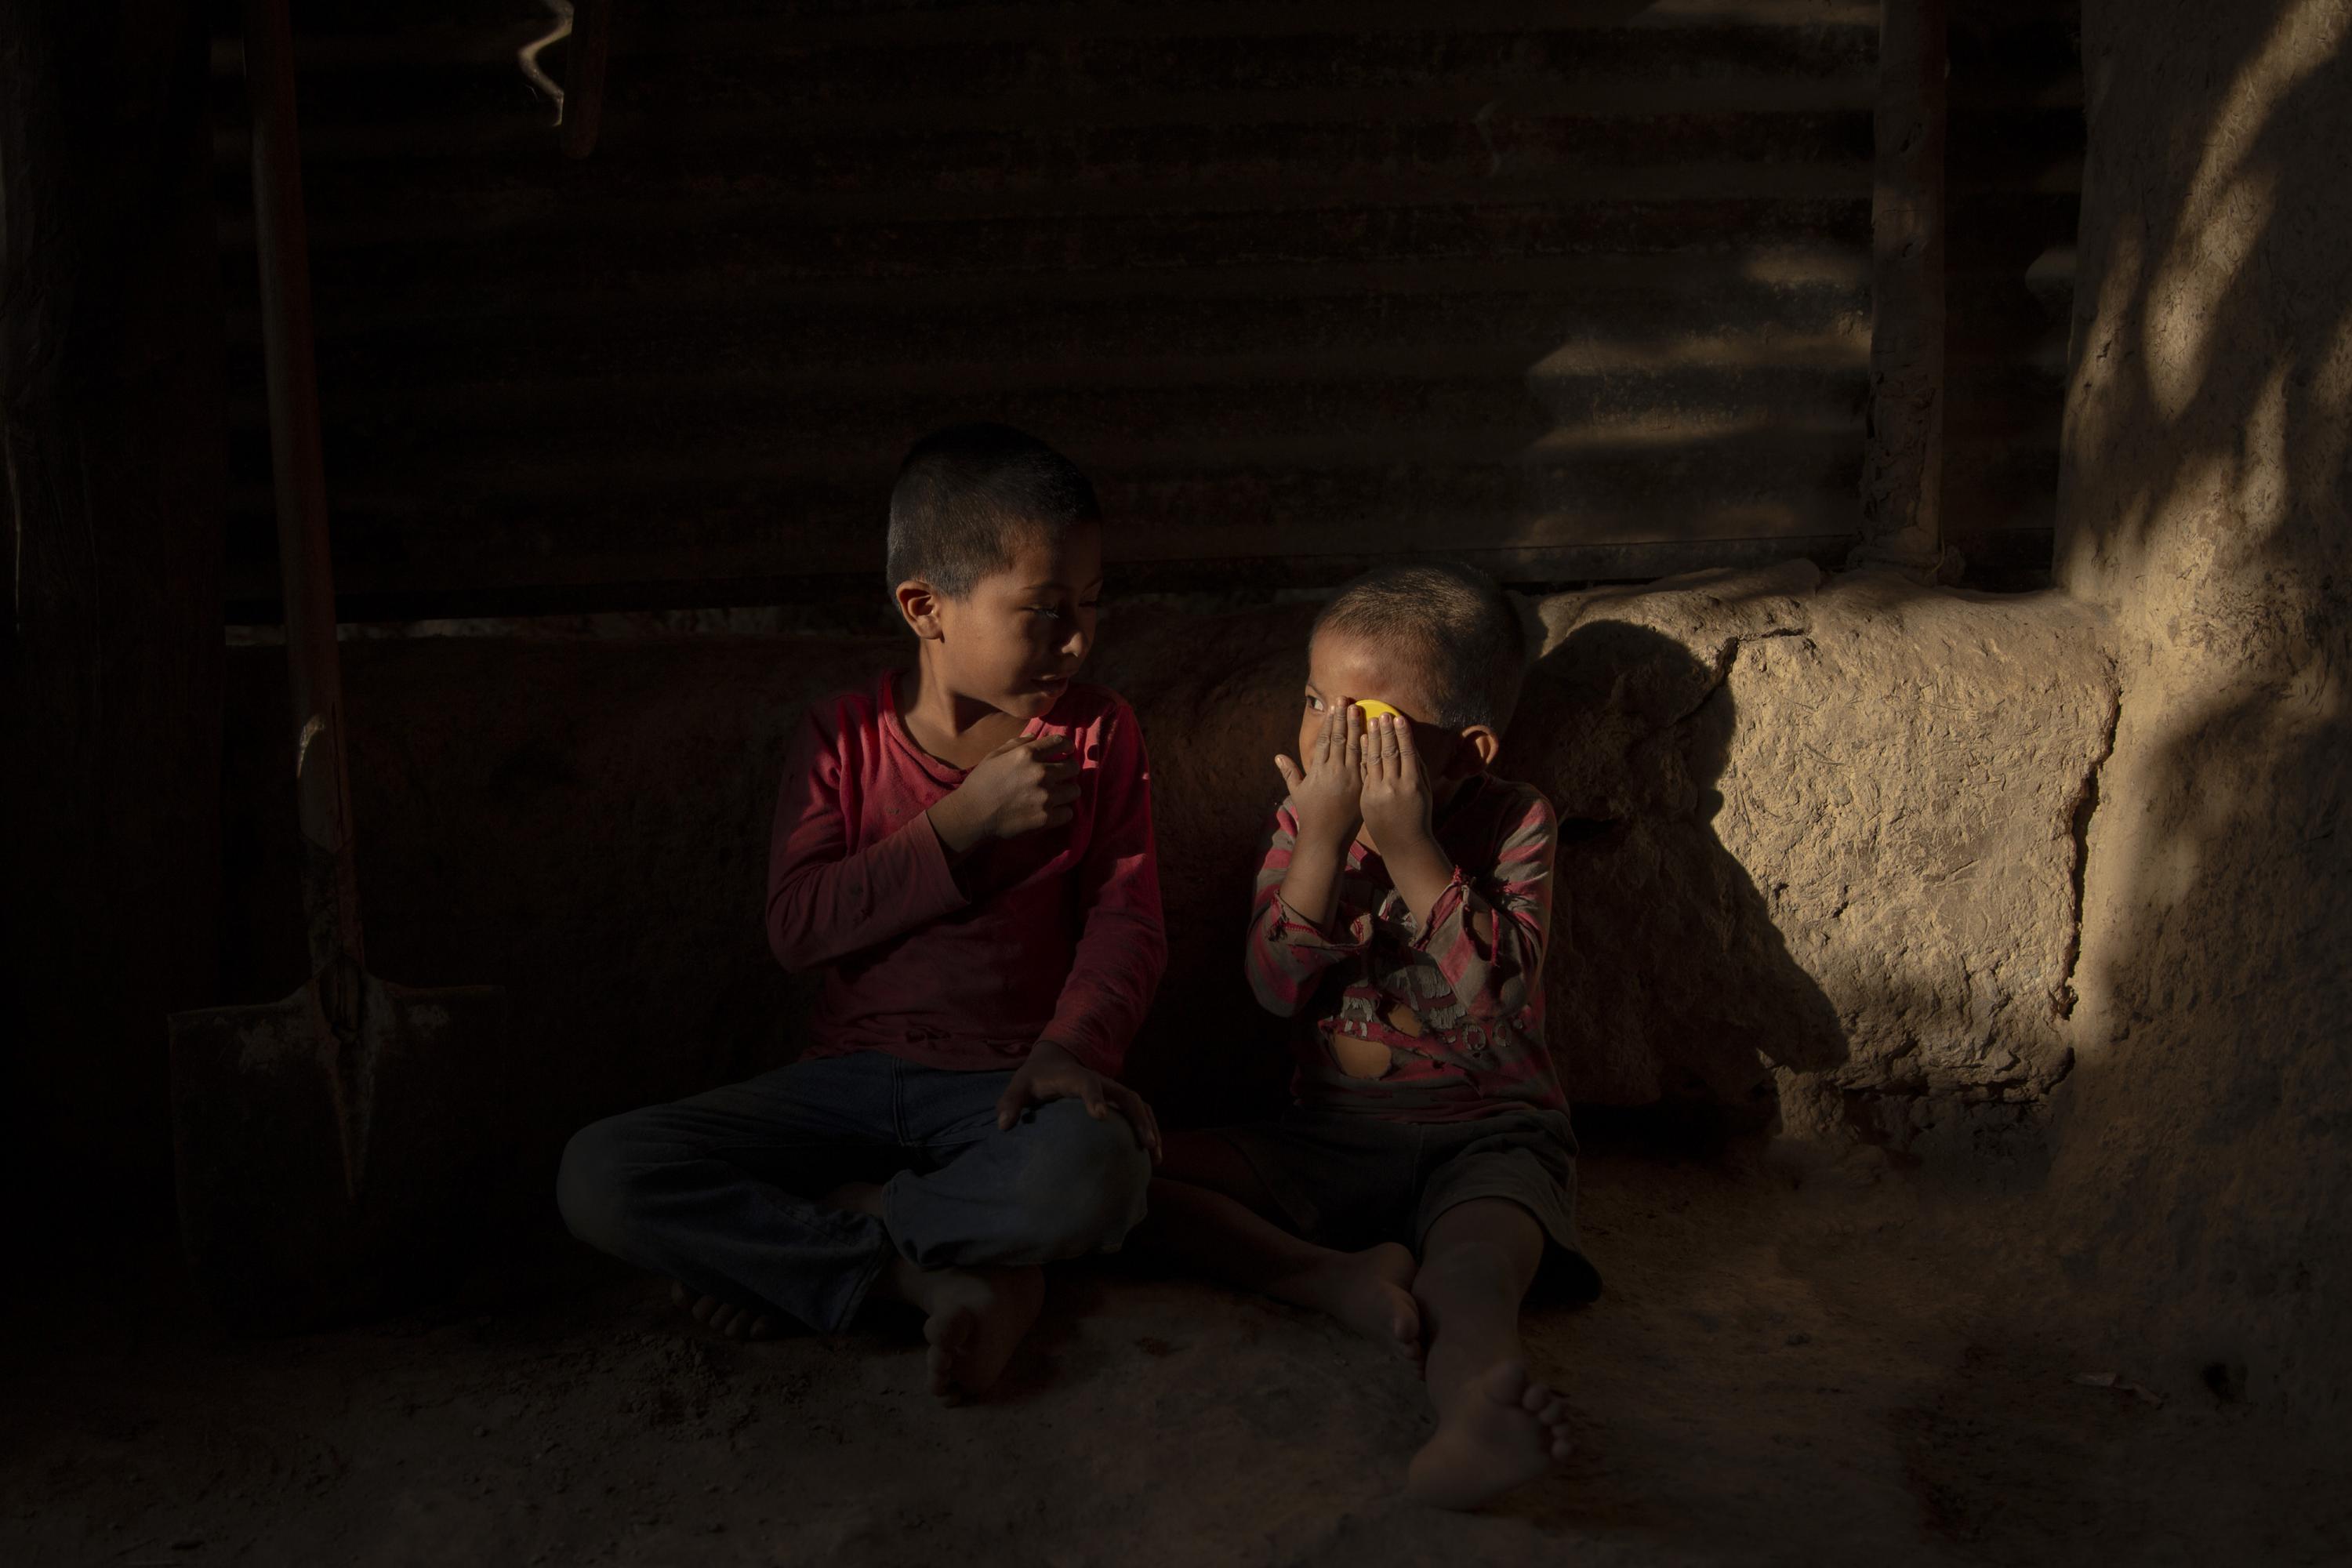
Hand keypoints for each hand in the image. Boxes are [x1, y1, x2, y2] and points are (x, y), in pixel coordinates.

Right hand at [929, 733, 1079, 854]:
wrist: (972, 815)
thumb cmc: (980, 783)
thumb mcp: (994, 756)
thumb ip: (1016, 744)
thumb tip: (1034, 736)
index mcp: (1028, 754)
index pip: (1061, 742)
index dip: (1067, 746)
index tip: (1067, 751)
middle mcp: (1041, 773)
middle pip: (1074, 767)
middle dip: (1069, 769)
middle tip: (1061, 775)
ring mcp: (1045, 796)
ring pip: (1074, 790)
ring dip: (1067, 791)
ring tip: (1058, 794)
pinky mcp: (1046, 818)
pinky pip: (1069, 812)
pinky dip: (1062, 812)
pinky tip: (1052, 810)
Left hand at [994, 1039, 1162, 1160]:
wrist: (1053, 1061)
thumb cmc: (1035, 1078)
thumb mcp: (1019, 1086)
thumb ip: (1010, 1102)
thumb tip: (1003, 1125)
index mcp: (1075, 1077)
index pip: (1088, 1083)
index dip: (1095, 1097)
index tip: (1099, 1116)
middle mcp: (1100, 1081)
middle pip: (1127, 1095)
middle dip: (1138, 1119)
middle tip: (1145, 1145)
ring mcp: (1111, 1090)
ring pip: (1139, 1105)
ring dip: (1149, 1127)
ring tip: (1155, 1156)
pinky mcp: (1116, 1100)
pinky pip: (1138, 1112)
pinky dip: (1149, 1129)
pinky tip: (1152, 1154)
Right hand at [1273, 699, 1364, 848]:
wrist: (1327, 838)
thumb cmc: (1311, 815)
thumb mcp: (1297, 792)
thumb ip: (1289, 772)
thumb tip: (1278, 756)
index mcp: (1318, 770)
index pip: (1325, 740)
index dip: (1329, 721)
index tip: (1333, 706)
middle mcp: (1334, 772)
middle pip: (1340, 738)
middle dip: (1343, 717)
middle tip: (1347, 699)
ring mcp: (1350, 779)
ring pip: (1355, 747)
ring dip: (1358, 727)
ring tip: (1361, 710)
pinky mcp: (1363, 788)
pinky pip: (1368, 764)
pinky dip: (1370, 748)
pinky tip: (1374, 735)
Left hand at [1358, 711, 1434, 850]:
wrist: (1402, 844)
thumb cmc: (1418, 815)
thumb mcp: (1424, 792)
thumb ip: (1417, 768)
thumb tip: (1410, 745)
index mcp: (1412, 784)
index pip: (1406, 752)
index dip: (1402, 733)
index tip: (1398, 718)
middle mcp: (1394, 787)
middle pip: (1388, 753)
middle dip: (1384, 731)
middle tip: (1381, 713)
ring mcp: (1377, 793)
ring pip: (1372, 760)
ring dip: (1370, 738)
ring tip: (1368, 721)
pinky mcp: (1365, 798)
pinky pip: (1363, 772)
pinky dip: (1361, 755)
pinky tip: (1358, 740)